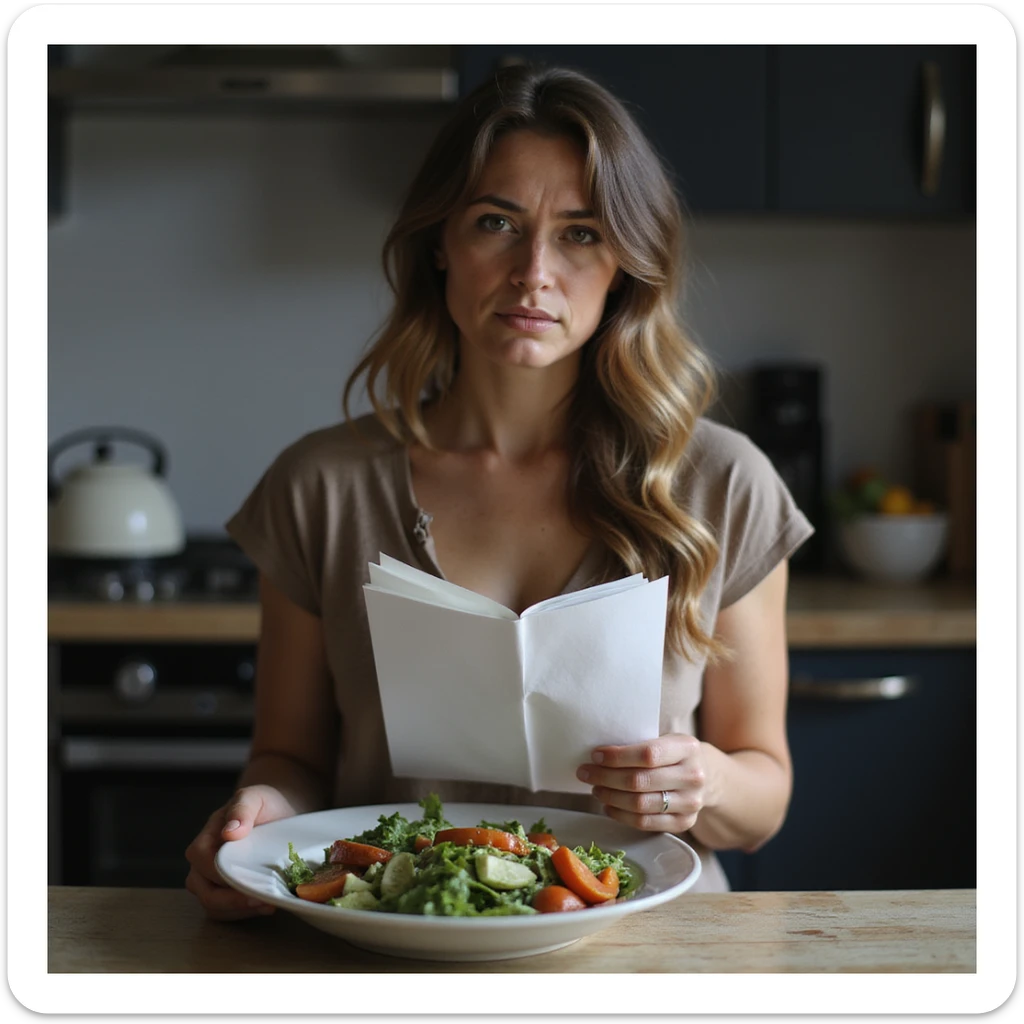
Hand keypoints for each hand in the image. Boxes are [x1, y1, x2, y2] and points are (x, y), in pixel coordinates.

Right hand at [184, 784, 296, 919]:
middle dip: (232, 901)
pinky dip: (243, 914)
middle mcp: (201, 864)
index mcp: (205, 840)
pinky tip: (266, 907)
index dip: (223, 875)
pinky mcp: (224, 893)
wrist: (277, 815)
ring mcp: (210, 881)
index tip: (250, 880)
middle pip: (205, 891)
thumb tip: (230, 832)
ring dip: (239, 911)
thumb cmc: (263, 805)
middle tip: (262, 901)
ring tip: (267, 905)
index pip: (204, 863)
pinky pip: (226, 912)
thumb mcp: (255, 797)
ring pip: (214, 906)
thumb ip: (242, 809)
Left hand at [576, 734, 708, 832]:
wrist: (705, 776)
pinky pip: (645, 823)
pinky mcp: (684, 823)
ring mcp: (691, 803)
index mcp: (688, 747)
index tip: (595, 756)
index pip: (648, 754)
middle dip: (605, 777)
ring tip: (595, 789)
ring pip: (640, 804)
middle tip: (585, 773)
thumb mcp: (664, 740)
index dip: (617, 757)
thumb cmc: (672, 755)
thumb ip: (639, 744)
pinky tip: (608, 806)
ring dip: (610, 797)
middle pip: (640, 781)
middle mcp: (694, 776)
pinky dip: (621, 815)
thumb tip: (597, 754)